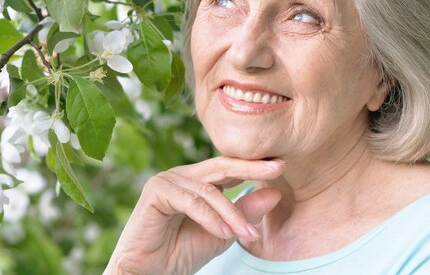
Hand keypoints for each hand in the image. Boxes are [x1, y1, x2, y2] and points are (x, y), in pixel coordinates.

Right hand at [103, 156, 285, 274]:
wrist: (147, 273)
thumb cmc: (180, 253)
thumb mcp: (222, 233)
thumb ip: (244, 213)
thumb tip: (275, 194)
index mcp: (197, 180)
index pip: (229, 167)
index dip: (254, 165)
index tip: (282, 164)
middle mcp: (182, 174)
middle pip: (221, 166)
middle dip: (251, 168)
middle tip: (278, 168)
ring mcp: (167, 180)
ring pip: (209, 190)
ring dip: (232, 213)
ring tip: (248, 234)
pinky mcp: (156, 191)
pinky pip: (191, 201)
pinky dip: (210, 218)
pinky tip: (225, 233)